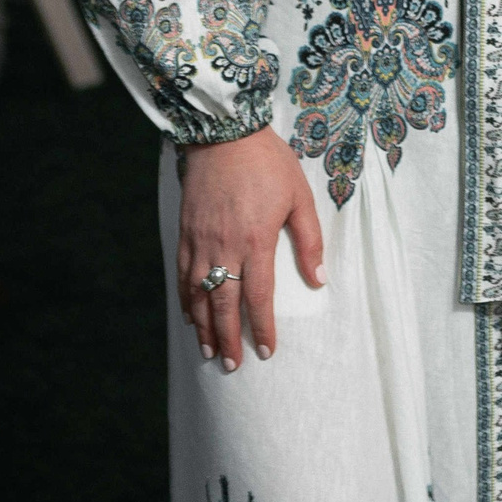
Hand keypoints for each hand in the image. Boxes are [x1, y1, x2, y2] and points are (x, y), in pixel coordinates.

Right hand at [175, 129, 323, 370]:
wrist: (223, 134)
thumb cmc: (268, 164)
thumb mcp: (300, 197)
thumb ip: (309, 240)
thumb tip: (319, 280)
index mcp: (256, 240)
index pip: (259, 295)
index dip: (262, 326)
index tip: (266, 351)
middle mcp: (223, 247)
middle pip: (224, 303)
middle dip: (229, 337)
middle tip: (234, 366)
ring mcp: (199, 242)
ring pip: (198, 295)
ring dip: (204, 327)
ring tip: (211, 352)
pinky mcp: (184, 233)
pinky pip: (182, 275)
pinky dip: (185, 301)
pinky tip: (190, 317)